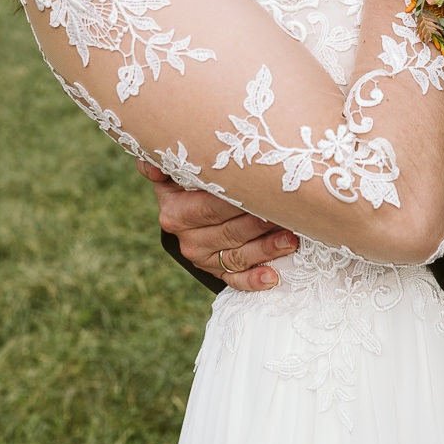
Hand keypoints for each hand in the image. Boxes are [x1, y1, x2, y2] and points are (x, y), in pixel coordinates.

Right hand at [137, 159, 297, 289]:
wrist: (193, 204)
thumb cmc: (193, 178)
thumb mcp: (176, 167)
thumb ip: (165, 162)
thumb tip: (153, 166)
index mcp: (175, 212)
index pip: (209, 207)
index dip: (237, 201)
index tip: (262, 193)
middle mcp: (187, 238)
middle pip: (228, 232)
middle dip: (259, 224)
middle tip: (286, 215)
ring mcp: (203, 258)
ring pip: (236, 256)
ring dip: (265, 250)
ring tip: (291, 240)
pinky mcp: (218, 272)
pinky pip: (235, 280)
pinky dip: (254, 280)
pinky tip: (273, 277)